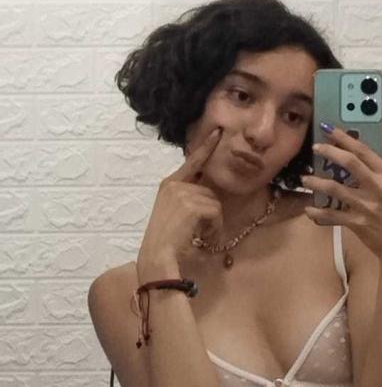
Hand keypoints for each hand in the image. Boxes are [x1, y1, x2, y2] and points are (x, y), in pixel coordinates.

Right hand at [137, 127, 223, 270]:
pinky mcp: (191, 204)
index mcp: (170, 184)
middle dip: (210, 212)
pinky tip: (201, 237)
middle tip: (198, 230)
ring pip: (215, 203)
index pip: (193, 161)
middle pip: (210, 191)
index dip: (206, 146)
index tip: (217, 132)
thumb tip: (210, 195)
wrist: (158, 255)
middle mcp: (174, 184)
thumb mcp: (176, 212)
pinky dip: (214, 228)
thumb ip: (189, 198)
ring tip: (197, 235)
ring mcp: (182, 193)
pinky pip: (216, 213)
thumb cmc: (168, 240)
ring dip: (212, 223)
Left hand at [301, 125, 381, 263]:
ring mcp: (368, 205)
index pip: (364, 150)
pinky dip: (317, 213)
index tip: (329, 128)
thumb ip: (376, 174)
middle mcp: (379, 187)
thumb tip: (353, 156)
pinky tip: (309, 210)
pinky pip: (331, 214)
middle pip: (349, 162)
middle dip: (329, 151)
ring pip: (334, 188)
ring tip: (305, 179)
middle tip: (315, 148)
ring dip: (316, 182)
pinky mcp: (358, 222)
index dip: (344, 137)